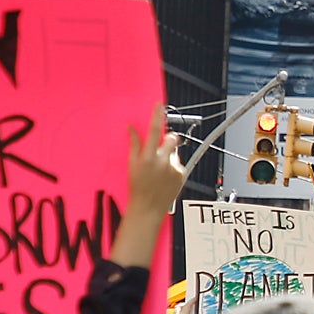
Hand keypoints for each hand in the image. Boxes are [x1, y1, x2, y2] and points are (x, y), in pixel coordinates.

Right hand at [110, 109, 182, 268]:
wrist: (148, 210)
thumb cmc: (137, 188)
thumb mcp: (131, 165)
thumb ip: (134, 145)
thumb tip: (131, 128)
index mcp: (147, 157)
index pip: (153, 131)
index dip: (157, 116)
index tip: (159, 104)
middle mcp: (162, 161)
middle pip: (171, 138)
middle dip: (168, 139)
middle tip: (160, 148)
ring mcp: (174, 168)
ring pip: (174, 153)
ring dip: (168, 157)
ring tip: (158, 171)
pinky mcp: (182, 174)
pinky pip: (178, 164)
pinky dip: (172, 167)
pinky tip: (164, 178)